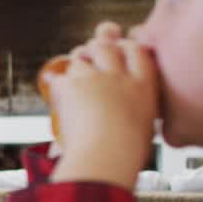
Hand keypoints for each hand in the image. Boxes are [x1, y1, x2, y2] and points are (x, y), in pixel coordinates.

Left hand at [48, 30, 158, 189]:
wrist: (106, 157)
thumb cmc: (127, 151)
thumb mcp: (144, 126)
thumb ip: (135, 109)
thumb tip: (127, 111)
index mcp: (144, 86)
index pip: (136, 50)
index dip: (125, 46)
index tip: (120, 49)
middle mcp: (120, 76)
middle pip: (106, 46)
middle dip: (96, 44)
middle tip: (90, 50)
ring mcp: (94, 78)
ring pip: (80, 58)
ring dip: (76, 64)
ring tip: (76, 78)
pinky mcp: (71, 84)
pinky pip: (59, 77)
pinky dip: (57, 85)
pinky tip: (59, 94)